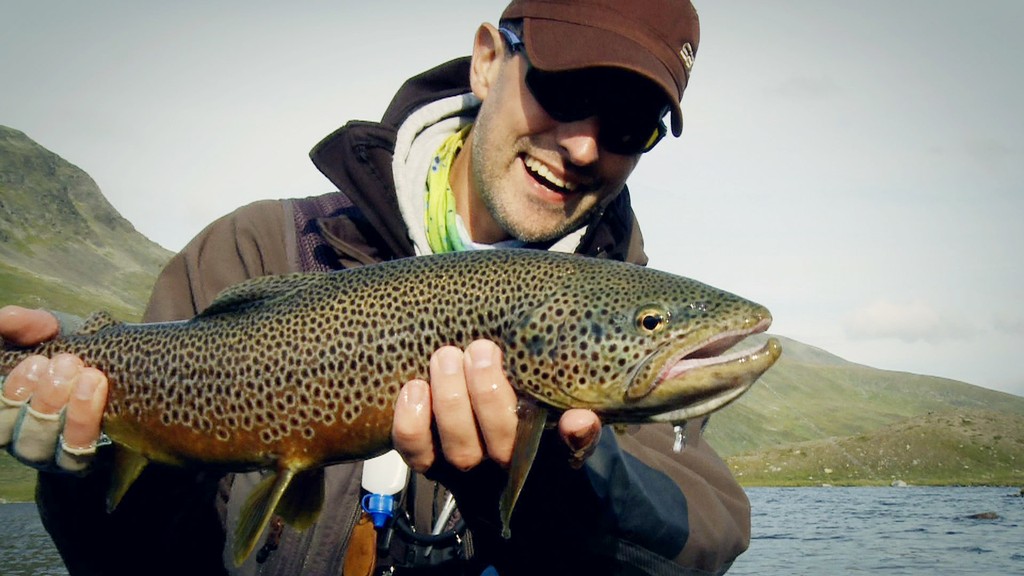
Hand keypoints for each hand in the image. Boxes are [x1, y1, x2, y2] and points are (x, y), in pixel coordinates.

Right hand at [0, 306, 107, 472]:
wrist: (120, 371)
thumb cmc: (74, 352)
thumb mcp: (49, 334)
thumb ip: (26, 326)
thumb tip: (4, 316)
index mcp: (10, 410)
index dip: (13, 390)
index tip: (36, 360)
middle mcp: (24, 437)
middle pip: (19, 434)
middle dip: (43, 397)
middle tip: (68, 363)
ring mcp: (52, 454)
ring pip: (47, 447)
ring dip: (68, 411)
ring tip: (90, 376)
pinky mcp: (83, 460)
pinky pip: (78, 452)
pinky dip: (86, 420)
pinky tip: (98, 390)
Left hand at [391, 339, 601, 472]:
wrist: (494, 476)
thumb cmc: (529, 432)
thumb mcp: (559, 432)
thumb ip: (575, 429)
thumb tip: (581, 419)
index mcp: (540, 456)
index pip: (557, 449)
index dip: (566, 435)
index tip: (564, 409)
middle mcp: (501, 468)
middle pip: (499, 442)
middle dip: (486, 392)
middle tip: (482, 349)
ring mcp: (462, 466)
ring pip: (456, 445)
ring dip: (450, 397)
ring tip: (446, 355)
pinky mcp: (428, 462)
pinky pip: (415, 450)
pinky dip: (411, 420)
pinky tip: (414, 386)